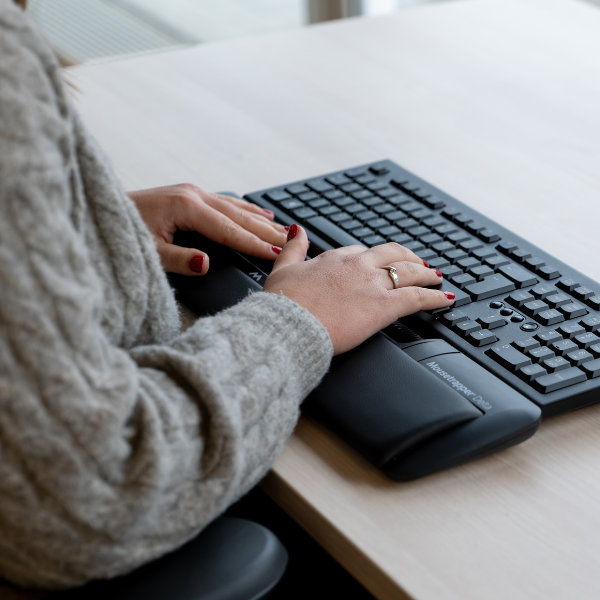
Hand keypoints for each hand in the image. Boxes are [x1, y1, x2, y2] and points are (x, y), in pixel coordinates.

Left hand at [128, 184, 287, 274]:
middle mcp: (193, 195)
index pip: (229, 230)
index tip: (276, 254)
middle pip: (239, 216)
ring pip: (236, 207)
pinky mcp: (188, 194)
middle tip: (293, 242)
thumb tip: (207, 263)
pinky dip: (246, 209)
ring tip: (285, 229)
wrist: (101, 208)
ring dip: (261, 219)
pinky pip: (226, 201)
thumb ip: (179, 259)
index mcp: (186, 207)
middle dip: (267, 231)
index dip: (254, 244)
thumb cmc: (122, 233)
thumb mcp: (148, 251)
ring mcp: (192, 191)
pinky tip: (260, 212)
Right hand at [263, 225, 454, 354]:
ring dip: (426, 273)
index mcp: (334, 258)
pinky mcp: (384, 306)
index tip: (378, 263)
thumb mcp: (282, 269)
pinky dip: (435, 297)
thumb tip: (296, 230)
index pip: (360, 252)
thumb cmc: (283, 304)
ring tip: (436, 277)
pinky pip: (418, 297)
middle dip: (408, 258)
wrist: (289, 326)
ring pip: (409, 272)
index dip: (373, 258)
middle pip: (392, 255)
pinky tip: (445, 299)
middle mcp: (357, 266)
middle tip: (418, 264)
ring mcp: (372, 284)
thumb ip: (293, 248)